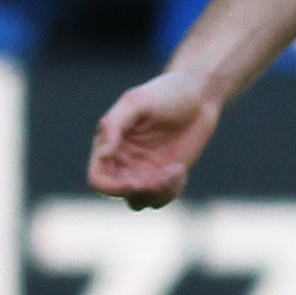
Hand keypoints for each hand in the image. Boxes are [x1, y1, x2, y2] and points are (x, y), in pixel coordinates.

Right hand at [88, 69, 223, 206]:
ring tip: (175, 170)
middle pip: (116, 194)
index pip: (97, 178)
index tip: (133, 183)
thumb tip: (103, 151)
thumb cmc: (165, 93)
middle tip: (159, 180)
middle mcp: (122, 161)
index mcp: (109, 144)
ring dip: (158, 193)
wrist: (198, 97)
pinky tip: (180, 169)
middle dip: (137, 191)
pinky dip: (172, 189)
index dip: (109, 187)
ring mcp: (143, 171)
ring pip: (139, 201)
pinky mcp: (164, 177)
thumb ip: (115, 123)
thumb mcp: (137, 101)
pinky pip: (161, 198)